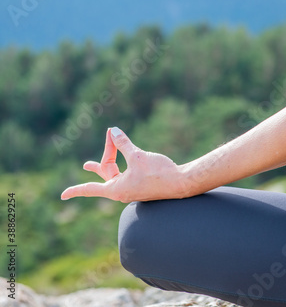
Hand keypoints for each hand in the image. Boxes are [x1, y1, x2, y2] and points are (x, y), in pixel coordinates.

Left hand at [61, 127, 188, 202]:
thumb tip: (114, 131)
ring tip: (93, 164)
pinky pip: (126, 175)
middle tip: (91, 158)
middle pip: (106, 174)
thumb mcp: (138, 155)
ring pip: (115, 174)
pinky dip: (123, 164)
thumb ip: (123, 143)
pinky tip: (126, 157)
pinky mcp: (141, 186)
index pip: (90, 188)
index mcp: (117, 189)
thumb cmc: (159, 173)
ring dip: (109, 162)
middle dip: (101, 161)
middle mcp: (123, 191)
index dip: (75, 190)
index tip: (62, 196)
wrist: (182, 183)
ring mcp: (132, 189)